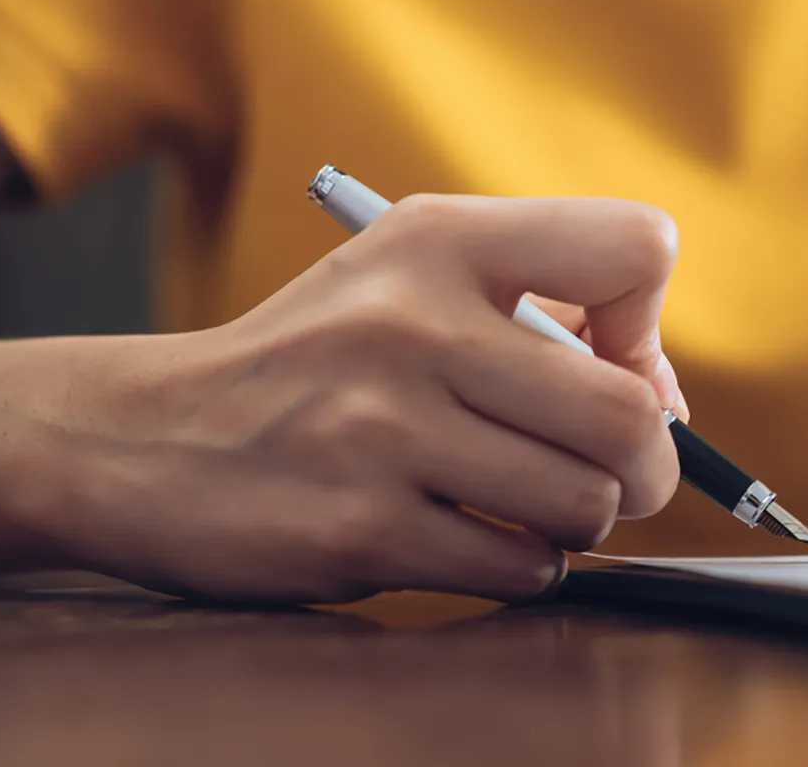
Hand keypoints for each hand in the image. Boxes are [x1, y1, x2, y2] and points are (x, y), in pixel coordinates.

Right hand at [0, 195, 687, 601]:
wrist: (141, 438)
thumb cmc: (317, 363)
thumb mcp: (412, 279)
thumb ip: (548, 310)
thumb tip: (667, 402)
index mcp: (440, 240)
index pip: (636, 250)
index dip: (648, 328)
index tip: (606, 365)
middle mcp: (412, 323)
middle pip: (630, 413)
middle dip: (648, 464)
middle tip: (614, 475)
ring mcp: (382, 430)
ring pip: (584, 502)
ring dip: (576, 521)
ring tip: (521, 503)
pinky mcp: (360, 527)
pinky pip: (519, 567)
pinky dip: (519, 566)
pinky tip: (468, 538)